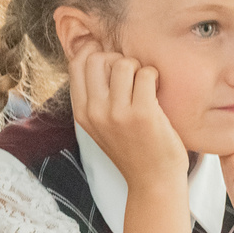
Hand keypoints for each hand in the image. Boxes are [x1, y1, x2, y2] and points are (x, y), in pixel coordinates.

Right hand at [67, 37, 187, 186]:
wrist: (152, 181)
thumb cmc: (132, 149)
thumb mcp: (100, 125)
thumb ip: (95, 96)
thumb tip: (96, 53)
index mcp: (82, 112)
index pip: (76, 64)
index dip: (94, 51)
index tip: (110, 56)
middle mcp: (95, 111)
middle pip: (99, 58)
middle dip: (118, 59)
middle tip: (131, 76)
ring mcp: (117, 113)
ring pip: (124, 63)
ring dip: (139, 68)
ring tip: (145, 85)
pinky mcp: (142, 114)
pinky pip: (147, 74)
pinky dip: (154, 77)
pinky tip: (156, 92)